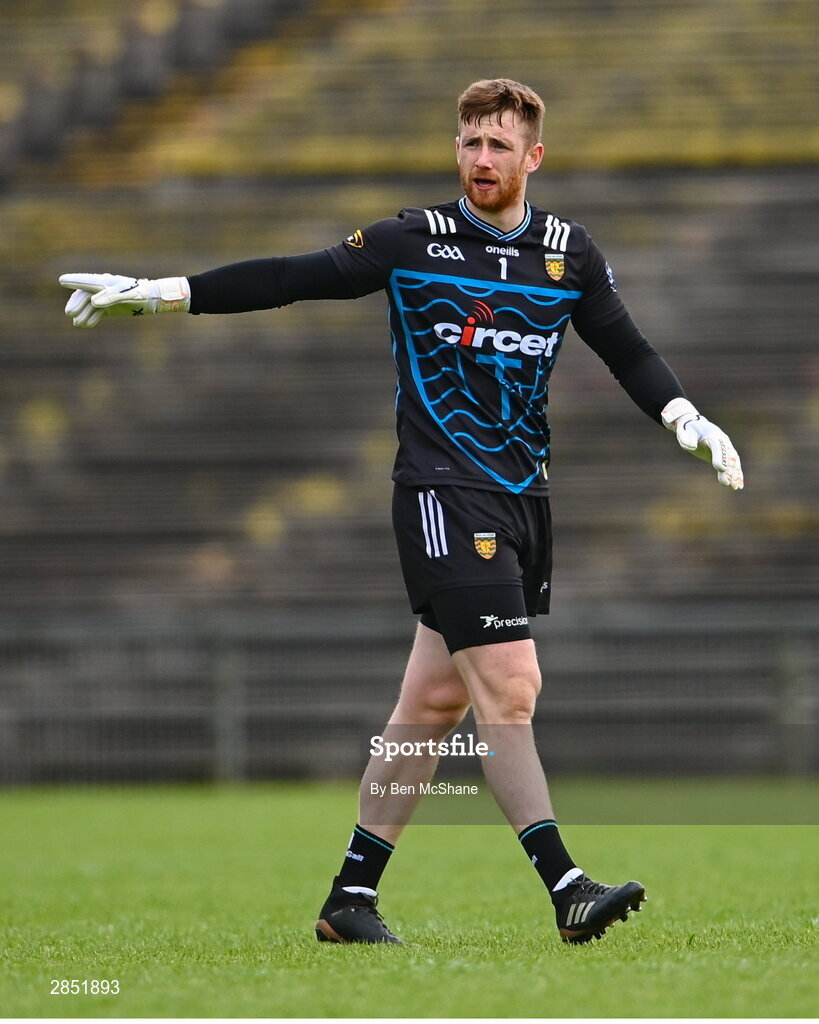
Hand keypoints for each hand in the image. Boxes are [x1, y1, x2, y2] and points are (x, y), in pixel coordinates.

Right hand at [59, 273, 189, 327]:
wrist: (152, 299)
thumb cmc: (139, 294)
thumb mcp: (126, 295)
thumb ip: (110, 297)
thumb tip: (93, 302)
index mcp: (105, 282)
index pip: (87, 281)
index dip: (74, 281)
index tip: (62, 280)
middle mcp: (103, 289)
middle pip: (84, 295)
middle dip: (76, 303)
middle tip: (69, 312)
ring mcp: (105, 298)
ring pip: (89, 306)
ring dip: (83, 314)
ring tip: (77, 324)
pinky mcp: (110, 307)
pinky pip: (97, 313)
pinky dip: (92, 318)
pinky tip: (86, 325)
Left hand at [661, 397, 743, 489]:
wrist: (694, 425)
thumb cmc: (687, 429)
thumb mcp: (683, 431)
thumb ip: (686, 438)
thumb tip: (692, 447)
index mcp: (713, 434)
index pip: (719, 447)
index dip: (721, 458)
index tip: (720, 469)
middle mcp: (722, 441)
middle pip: (729, 456)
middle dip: (730, 469)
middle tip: (729, 482)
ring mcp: (725, 448)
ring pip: (733, 462)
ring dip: (735, 475)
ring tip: (735, 487)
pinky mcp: (723, 456)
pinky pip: (732, 465)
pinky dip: (736, 475)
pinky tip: (738, 486)